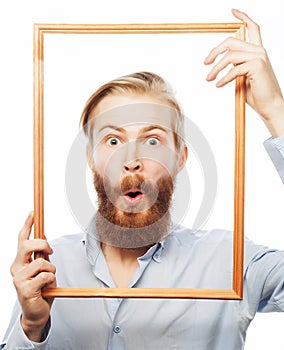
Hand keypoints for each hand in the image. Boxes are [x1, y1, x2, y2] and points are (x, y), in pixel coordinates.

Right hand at [10, 212, 55, 341]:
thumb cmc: (40, 289)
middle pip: (28, 245)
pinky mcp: (25, 289)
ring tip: (48, 280)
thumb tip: (44, 237)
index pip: (22, 239)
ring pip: (41, 262)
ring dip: (51, 269)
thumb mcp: (42, 269)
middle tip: (50, 251)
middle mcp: (16, 268)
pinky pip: (46, 276)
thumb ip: (40, 255)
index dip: (27, 224)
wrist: (37, 312)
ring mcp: (19, 279)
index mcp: (20, 261)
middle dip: (43, 244)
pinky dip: (51, 280)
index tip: (33, 212)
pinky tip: (46, 288)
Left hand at [204, 9, 283, 136]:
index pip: (252, 29)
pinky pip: (233, 70)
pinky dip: (223, 78)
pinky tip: (218, 85)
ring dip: (216, 68)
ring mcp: (259, 57)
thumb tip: (222, 63)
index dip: (243, 18)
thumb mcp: (243, 77)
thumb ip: (236, 66)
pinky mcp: (257, 66)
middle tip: (205, 63)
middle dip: (215, 51)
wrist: (269, 105)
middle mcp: (259, 51)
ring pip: (229, 56)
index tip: (233, 11)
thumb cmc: (257, 93)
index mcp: (258, 51)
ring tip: (209, 79)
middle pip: (231, 42)